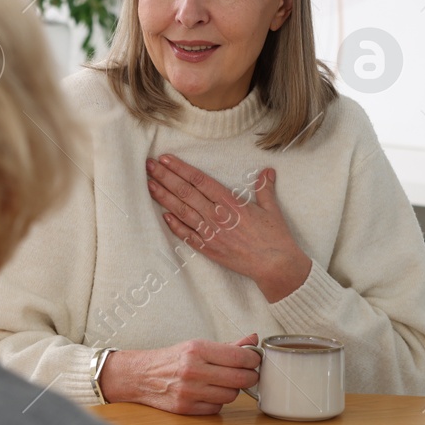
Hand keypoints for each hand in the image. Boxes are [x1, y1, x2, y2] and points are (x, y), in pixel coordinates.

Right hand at [100, 335, 260, 414]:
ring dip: (233, 390)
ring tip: (225, 382)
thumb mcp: (197, 345)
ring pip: (231, 395)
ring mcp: (189, 391)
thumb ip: (228, 345)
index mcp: (197, 350)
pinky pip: (217, 407)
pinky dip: (218, 401)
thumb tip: (253, 340)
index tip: (254, 360)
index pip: (239, 357)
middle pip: (239, 379)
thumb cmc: (172, 359)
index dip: (253, 360)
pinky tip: (211, 392)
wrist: (141, 375)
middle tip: (249, 373)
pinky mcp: (186, 408)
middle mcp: (193, 370)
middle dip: (250, 376)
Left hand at [146, 155, 311, 302]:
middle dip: (165, 177)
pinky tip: (163, 215)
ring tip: (149, 185)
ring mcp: (211, 233)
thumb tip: (267, 171)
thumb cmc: (275, 237)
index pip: (200, 180)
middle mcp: (217, 216)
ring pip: (182, 211)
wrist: (275, 266)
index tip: (166, 158)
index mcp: (231, 202)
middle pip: (185, 192)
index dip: (181, 168)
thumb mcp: (272, 209)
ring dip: (164, 197)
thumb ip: (265, 188)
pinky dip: (175, 225)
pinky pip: (187, 236)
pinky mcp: (209, 249)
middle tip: (149, 166)